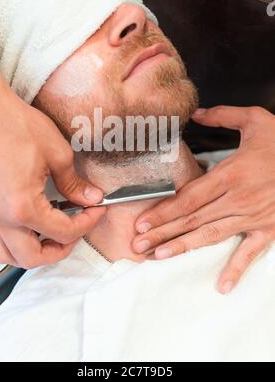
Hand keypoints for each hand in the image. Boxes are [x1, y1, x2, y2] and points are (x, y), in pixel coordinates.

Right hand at [0, 40, 104, 267]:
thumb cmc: (16, 126)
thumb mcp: (58, 153)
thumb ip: (75, 183)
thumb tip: (89, 197)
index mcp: (23, 206)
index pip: (62, 232)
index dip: (86, 224)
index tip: (97, 211)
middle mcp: (3, 217)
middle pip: (34, 257)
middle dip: (62, 249)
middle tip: (79, 229)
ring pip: (11, 255)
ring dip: (37, 253)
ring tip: (56, 235)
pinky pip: (1, 240)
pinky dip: (20, 243)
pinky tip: (35, 225)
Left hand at [133, 106, 274, 292]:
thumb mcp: (256, 120)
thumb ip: (223, 116)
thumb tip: (197, 112)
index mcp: (232, 174)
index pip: (190, 198)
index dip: (164, 211)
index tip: (143, 221)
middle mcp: (238, 199)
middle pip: (193, 219)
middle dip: (163, 232)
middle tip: (138, 244)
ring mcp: (253, 217)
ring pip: (211, 236)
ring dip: (183, 247)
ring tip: (158, 257)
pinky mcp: (268, 229)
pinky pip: (250, 252)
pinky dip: (236, 269)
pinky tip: (222, 286)